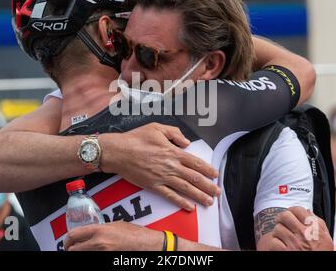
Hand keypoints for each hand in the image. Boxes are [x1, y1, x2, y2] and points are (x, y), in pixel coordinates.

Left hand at [64, 221, 162, 250]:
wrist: (148, 246)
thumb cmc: (135, 234)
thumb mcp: (116, 225)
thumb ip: (100, 229)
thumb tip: (88, 233)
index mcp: (99, 231)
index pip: (73, 236)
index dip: (67, 241)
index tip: (68, 243)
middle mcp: (98, 244)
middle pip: (73, 250)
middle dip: (71, 250)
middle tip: (74, 249)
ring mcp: (102, 255)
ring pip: (81, 256)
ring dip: (81, 254)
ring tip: (84, 251)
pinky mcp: (107, 261)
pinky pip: (93, 259)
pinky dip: (91, 256)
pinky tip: (95, 253)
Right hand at [98, 123, 220, 210]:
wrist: (118, 152)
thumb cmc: (136, 138)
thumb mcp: (157, 128)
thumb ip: (174, 133)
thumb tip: (187, 142)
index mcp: (173, 152)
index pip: (195, 162)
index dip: (208, 169)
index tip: (216, 175)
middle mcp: (170, 166)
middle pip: (194, 178)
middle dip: (208, 186)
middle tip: (217, 193)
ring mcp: (162, 177)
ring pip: (185, 188)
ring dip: (199, 196)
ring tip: (209, 202)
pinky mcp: (153, 186)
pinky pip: (170, 196)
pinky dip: (180, 202)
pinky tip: (189, 207)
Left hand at [269, 207, 333, 250]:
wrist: (321, 266)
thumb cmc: (321, 252)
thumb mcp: (325, 237)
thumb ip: (317, 223)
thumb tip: (307, 211)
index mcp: (315, 228)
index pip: (298, 209)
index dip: (291, 210)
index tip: (290, 214)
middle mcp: (305, 233)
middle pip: (285, 215)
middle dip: (281, 219)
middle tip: (281, 222)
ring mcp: (295, 242)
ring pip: (277, 228)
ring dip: (278, 233)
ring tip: (282, 237)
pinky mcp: (286, 251)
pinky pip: (273, 241)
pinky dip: (274, 243)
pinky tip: (280, 245)